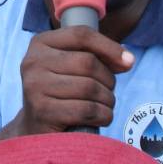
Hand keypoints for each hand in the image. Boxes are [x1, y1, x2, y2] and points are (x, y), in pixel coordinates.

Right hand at [11, 26, 133, 134]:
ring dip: (107, 100)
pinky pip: (86, 109)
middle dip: (108, 79)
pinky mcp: (42, 111)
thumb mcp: (71, 67)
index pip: (81, 35)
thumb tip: (127, 60)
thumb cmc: (60, 94)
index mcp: (40, 43)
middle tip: (108, 92)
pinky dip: (102, 115)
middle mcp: (33, 61)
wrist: (34, 129)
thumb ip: (97, 57)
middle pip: (88, 62)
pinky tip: (100, 117)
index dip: (110, 47)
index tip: (129, 61)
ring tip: (104, 106)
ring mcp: (35, 86)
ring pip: (89, 87)